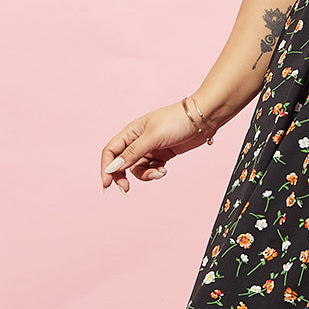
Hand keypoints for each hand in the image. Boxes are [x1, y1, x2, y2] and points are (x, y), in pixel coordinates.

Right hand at [101, 99, 218, 193]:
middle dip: (122, 176)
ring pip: (138, 168)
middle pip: (122, 163)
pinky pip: (152, 168)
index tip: (106, 184)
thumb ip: (133, 153)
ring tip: (159, 173)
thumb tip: (114, 167)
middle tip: (127, 188)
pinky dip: (155, 172)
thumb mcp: (153, 137)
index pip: (111, 151)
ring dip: (146, 175)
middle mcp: (138, 140)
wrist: (202, 119)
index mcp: (131, 132)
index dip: (106, 167)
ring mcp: (150, 148)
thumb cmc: (176, 121)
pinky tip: (164, 171)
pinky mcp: (163, 154)